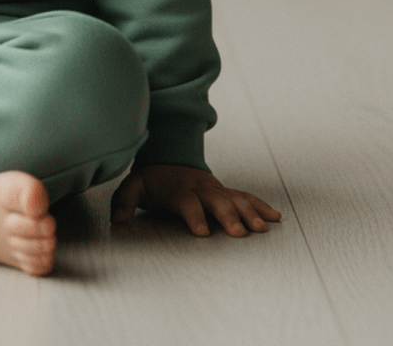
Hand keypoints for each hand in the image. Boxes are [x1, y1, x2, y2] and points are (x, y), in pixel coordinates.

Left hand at [110, 164, 281, 236]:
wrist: (169, 158)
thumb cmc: (154, 180)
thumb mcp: (135, 187)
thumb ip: (125, 202)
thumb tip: (117, 219)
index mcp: (180, 191)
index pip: (187, 203)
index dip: (194, 216)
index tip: (202, 232)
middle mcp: (201, 190)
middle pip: (217, 202)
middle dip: (229, 216)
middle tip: (240, 233)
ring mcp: (216, 190)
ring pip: (235, 199)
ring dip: (250, 213)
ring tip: (262, 228)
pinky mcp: (226, 192)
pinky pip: (246, 197)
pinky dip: (260, 206)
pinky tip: (275, 217)